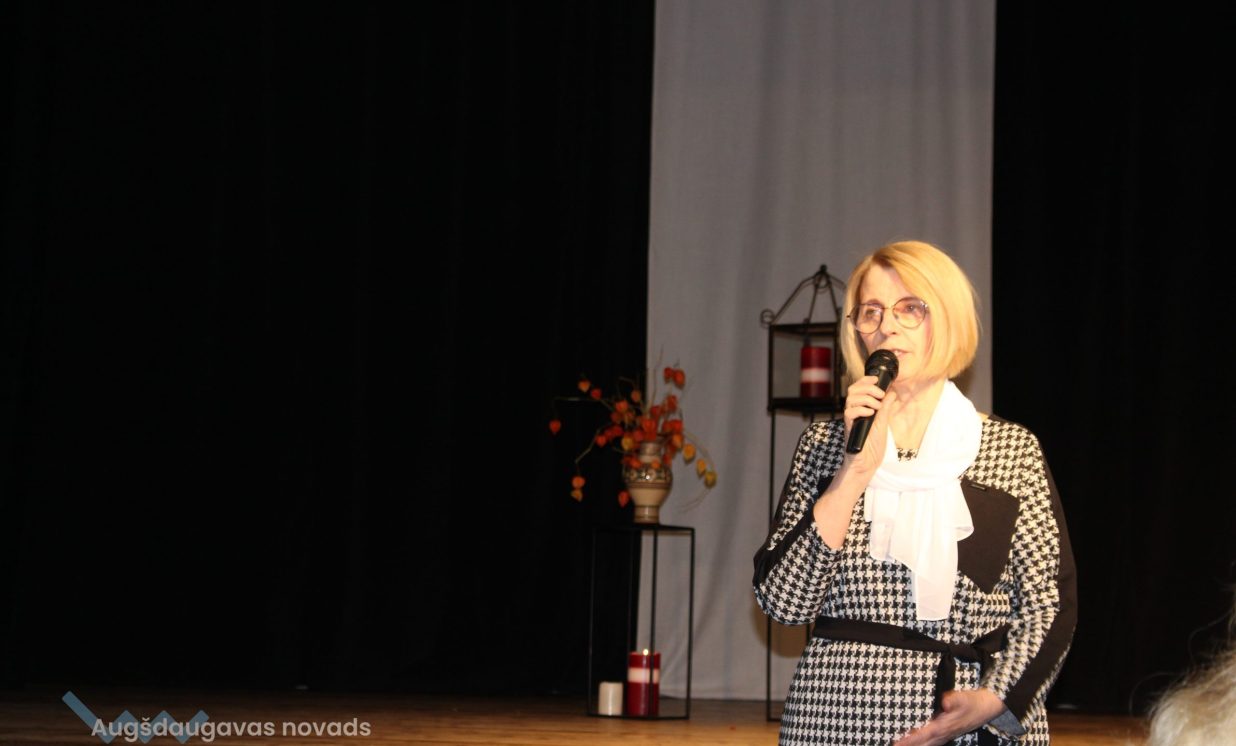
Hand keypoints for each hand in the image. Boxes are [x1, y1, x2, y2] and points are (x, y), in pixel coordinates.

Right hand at [841, 375, 896, 477]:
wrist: (867, 463)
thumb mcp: (883, 422)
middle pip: (853, 390)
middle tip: (880, 394)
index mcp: (861, 408)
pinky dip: (862, 409)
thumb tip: (892, 393)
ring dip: (867, 398)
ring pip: (851, 398)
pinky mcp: (849, 427)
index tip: (878, 379)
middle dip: (868, 387)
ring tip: (877, 406)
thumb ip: (886, 407)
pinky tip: (871, 414)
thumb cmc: (873, 445)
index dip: (866, 380)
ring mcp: (851, 419)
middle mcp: (854, 411)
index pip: (859, 388)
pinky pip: (849, 412)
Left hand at [892, 689, 1006, 745]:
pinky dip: (923, 744)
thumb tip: (944, 702)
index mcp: (945, 726)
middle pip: (924, 744)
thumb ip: (954, 699)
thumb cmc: (974, 702)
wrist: (987, 707)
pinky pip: (933, 742)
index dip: (911, 740)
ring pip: (928, 745)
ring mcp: (946, 735)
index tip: (898, 743)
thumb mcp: (965, 698)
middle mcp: (944, 733)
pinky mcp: (948, 733)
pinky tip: (919, 744)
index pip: (924, 735)